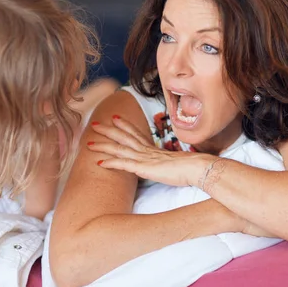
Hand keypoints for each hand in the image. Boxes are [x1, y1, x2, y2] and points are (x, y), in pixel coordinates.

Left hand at [87, 116, 213, 186]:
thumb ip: (169, 164)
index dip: (125, 126)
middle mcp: (147, 151)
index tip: (116, 118)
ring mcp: (144, 158)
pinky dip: (111, 162)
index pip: (136, 134)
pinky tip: (99, 162)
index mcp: (154, 149)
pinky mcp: (144, 168)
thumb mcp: (177, 164)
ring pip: (119, 149)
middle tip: (94, 124)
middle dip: (108, 130)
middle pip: (123, 137)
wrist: (198, 168)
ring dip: (103, 145)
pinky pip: (123, 164)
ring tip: (89, 143)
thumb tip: (171, 166)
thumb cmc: (191, 168)